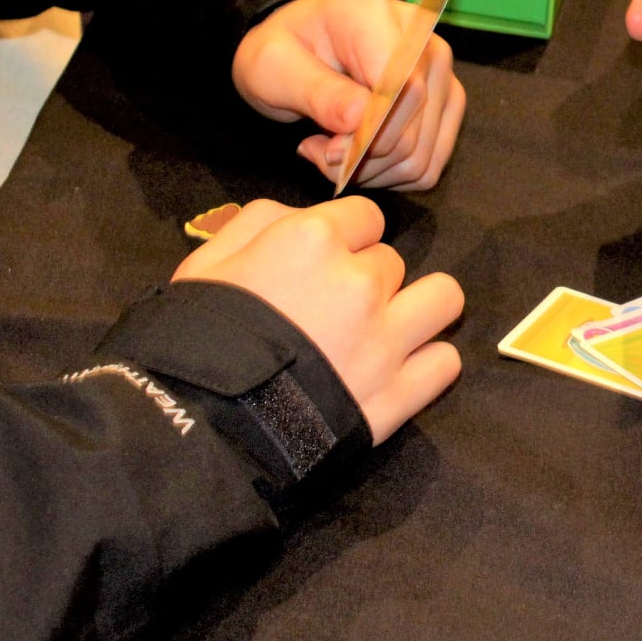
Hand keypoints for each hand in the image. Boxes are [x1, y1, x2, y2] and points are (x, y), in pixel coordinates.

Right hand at [173, 197, 461, 442]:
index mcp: (314, 239)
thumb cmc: (195, 336)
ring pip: (443, 298)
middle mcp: (360, 282)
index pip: (366, 217)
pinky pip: (445, 362)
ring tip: (388, 329)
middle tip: (334, 312)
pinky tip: (398, 370)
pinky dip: (427, 364)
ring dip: (418, 309)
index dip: (346, 239)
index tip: (325, 265)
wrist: (195, 424)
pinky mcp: (397, 394)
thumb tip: (305, 216)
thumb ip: (263, 220)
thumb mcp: (208, 259)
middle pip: (392, 262)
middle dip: (367, 281)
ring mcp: (385, 339)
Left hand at [232, 0, 465, 189]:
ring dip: (371, 170)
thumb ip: (318, 92)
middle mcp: (422, 40)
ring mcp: (440, 72)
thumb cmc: (283, 52)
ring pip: (420, 156)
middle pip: (412, 130)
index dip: (368, 135)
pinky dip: (389, 173)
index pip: (401, 89)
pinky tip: (357, 154)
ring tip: (333, 150)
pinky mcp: (447, 101)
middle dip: (361, 158)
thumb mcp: (273, 68)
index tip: (327, 149)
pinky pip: (428, 165)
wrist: (299, 45)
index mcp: (375, 17)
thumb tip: (360, 120)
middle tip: (319, 149)